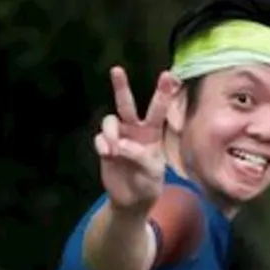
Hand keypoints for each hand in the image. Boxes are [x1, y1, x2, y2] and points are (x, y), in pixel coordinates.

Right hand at [94, 66, 177, 212]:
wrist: (132, 200)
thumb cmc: (148, 183)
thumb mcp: (151, 173)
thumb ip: (139, 156)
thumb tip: (119, 145)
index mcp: (152, 133)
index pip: (158, 110)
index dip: (163, 93)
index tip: (169, 75)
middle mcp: (134, 130)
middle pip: (126, 104)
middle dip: (121, 87)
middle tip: (117, 70)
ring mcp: (118, 137)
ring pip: (110, 121)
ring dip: (110, 132)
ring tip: (113, 150)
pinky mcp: (104, 147)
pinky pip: (100, 138)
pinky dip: (102, 144)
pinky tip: (107, 154)